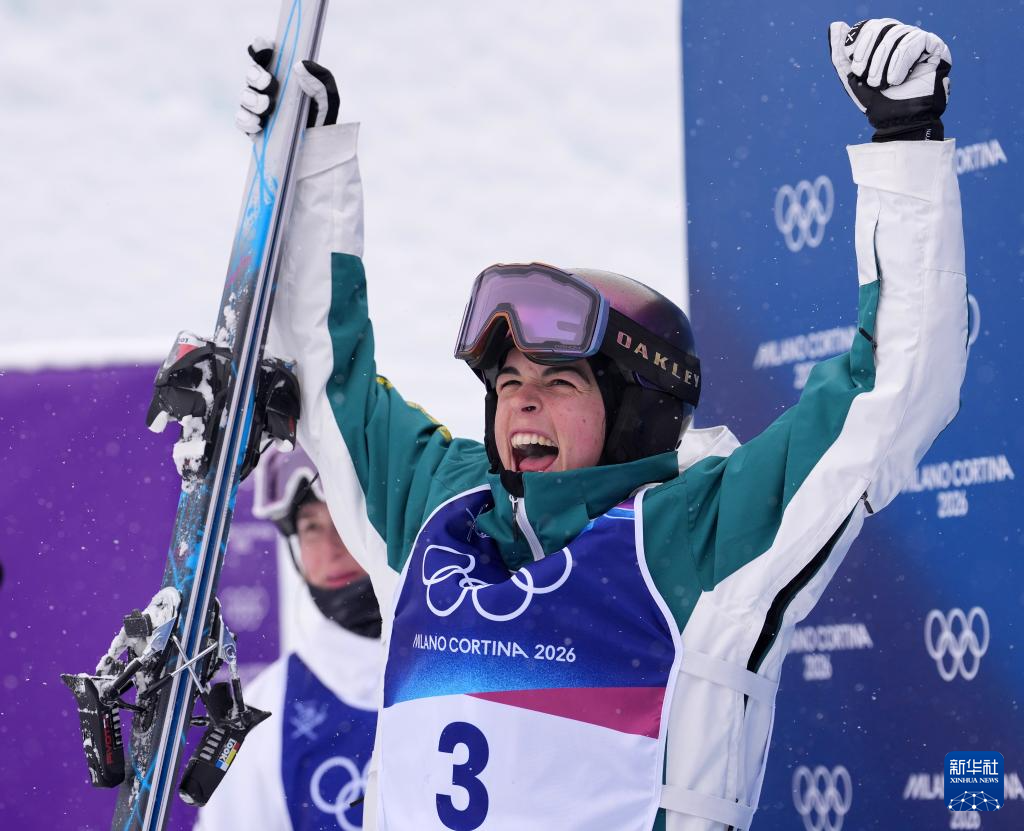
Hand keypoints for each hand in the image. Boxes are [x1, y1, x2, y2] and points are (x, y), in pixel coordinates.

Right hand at [235, 38, 339, 135]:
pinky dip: (246, 119)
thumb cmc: (322, 124)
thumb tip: (299, 65)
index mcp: (283, 76)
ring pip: (244, 95)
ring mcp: (258, 109)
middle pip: (251, 73)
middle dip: (256, 75)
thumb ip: (321, 80)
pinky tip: (259, 124)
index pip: (265, 54)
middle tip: (269, 84)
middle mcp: (268, 90)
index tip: (265, 50)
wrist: (317, 155)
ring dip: (252, 98)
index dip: (260, 47)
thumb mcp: (329, 100)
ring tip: (267, 107)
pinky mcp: (252, 128)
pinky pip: (240, 119)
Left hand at [828, 18, 951, 141]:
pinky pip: (916, 40)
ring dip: (883, 63)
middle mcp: (901, 37)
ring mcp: (918, 41)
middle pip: (882, 26)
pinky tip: (898, 80)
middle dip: (870, 55)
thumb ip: (841, 54)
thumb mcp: (852, 78)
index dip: (859, 43)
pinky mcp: (936, 47)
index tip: (856, 68)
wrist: (898, 121)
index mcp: (882, 42)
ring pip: (897, 34)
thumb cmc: (877, 102)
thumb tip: (835, 25)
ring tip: (883, 84)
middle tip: (868, 78)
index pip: (869, 26)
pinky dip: (901, 61)